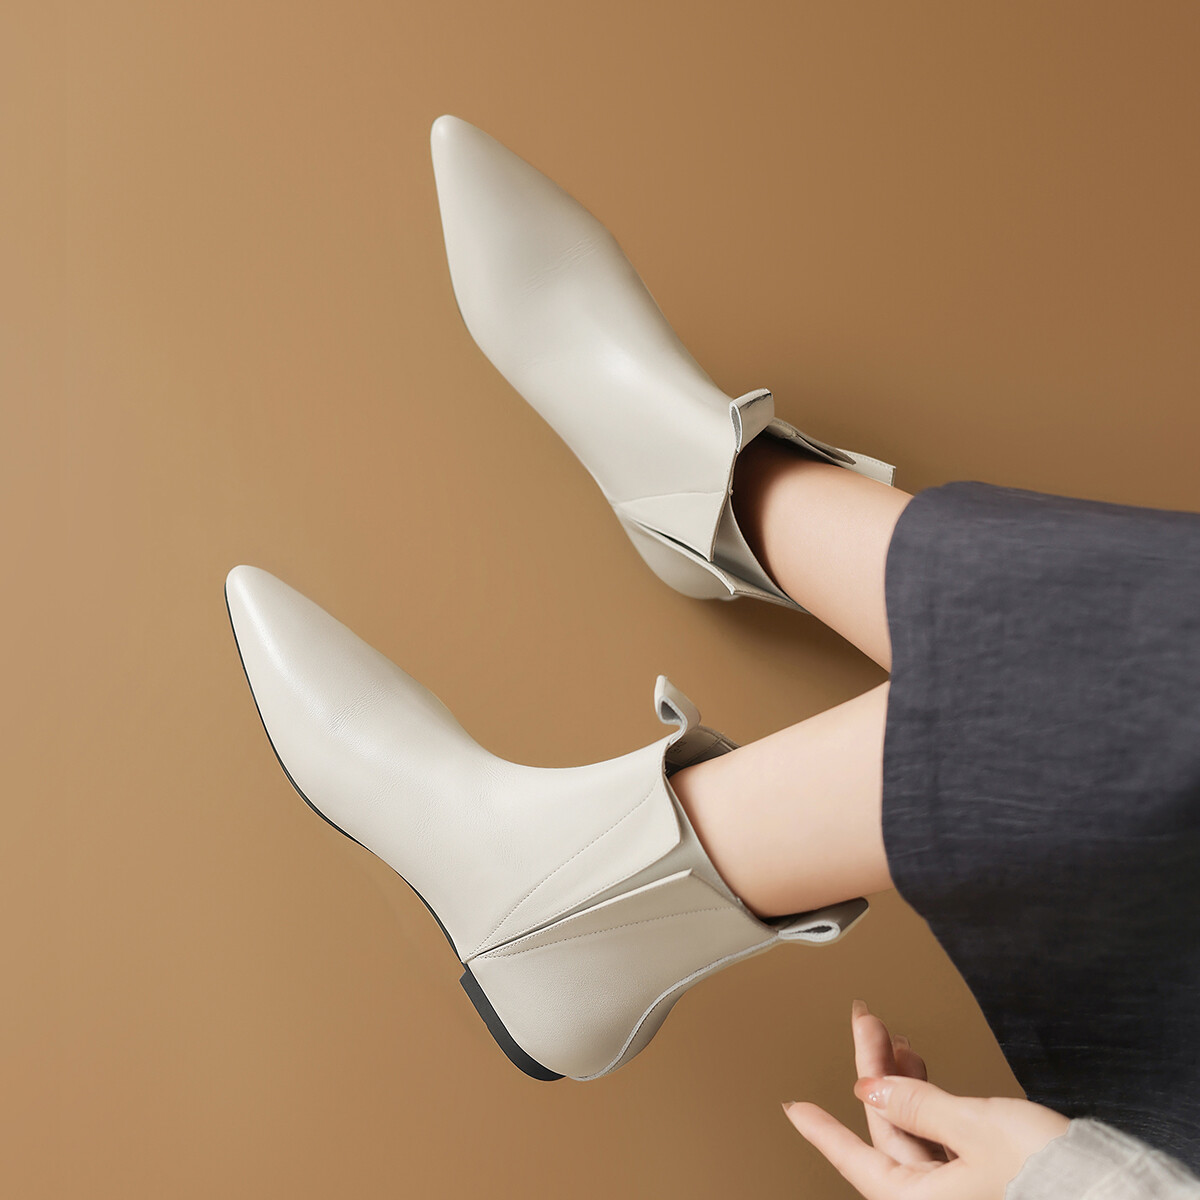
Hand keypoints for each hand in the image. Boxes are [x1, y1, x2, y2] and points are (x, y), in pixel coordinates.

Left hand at [781, 1001, 1070, 1199]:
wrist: (1107, 1192)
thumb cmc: (1047, 1175)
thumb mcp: (973, 1125)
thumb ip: (917, 1105)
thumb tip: (871, 1090)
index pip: (856, 1158)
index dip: (821, 1129)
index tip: (794, 1110)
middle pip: (887, 1130)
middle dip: (875, 1072)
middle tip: (867, 1023)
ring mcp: (960, 1190)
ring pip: (914, 1129)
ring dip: (902, 1082)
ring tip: (896, 1041)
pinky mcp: (985, 1179)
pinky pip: (940, 1137)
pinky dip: (930, 1102)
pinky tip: (924, 1074)